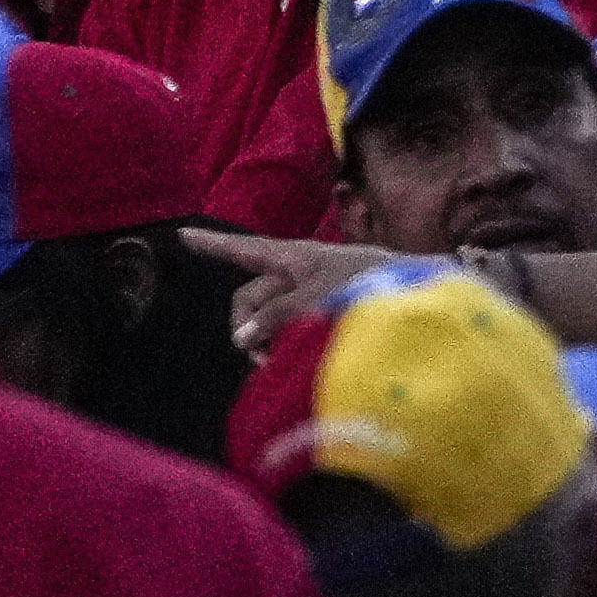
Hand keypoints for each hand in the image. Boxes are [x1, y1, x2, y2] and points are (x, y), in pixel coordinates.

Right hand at [186, 226, 396, 353]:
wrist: (412, 293)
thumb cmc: (367, 283)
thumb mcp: (316, 294)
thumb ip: (276, 315)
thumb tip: (240, 338)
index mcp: (293, 256)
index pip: (243, 249)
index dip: (213, 244)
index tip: (183, 232)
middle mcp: (294, 274)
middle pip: (248, 298)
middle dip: (245, 326)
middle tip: (259, 356)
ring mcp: (304, 296)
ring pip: (264, 321)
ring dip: (264, 342)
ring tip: (279, 362)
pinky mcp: (315, 318)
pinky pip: (282, 333)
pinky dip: (279, 347)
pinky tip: (285, 365)